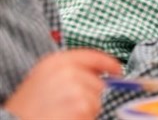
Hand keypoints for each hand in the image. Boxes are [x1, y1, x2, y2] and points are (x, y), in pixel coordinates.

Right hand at [4, 49, 121, 119]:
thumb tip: (99, 73)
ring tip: (64, 115)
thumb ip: (70, 71)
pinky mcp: (80, 107)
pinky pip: (91, 114)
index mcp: (56, 61)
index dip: (109, 63)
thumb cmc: (27, 108)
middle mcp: (68, 71)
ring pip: (97, 101)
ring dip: (86, 111)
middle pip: (98, 83)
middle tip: (69, 107)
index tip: (118, 70)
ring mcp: (75, 89)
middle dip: (90, 97)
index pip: (93, 56)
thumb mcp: (44, 79)